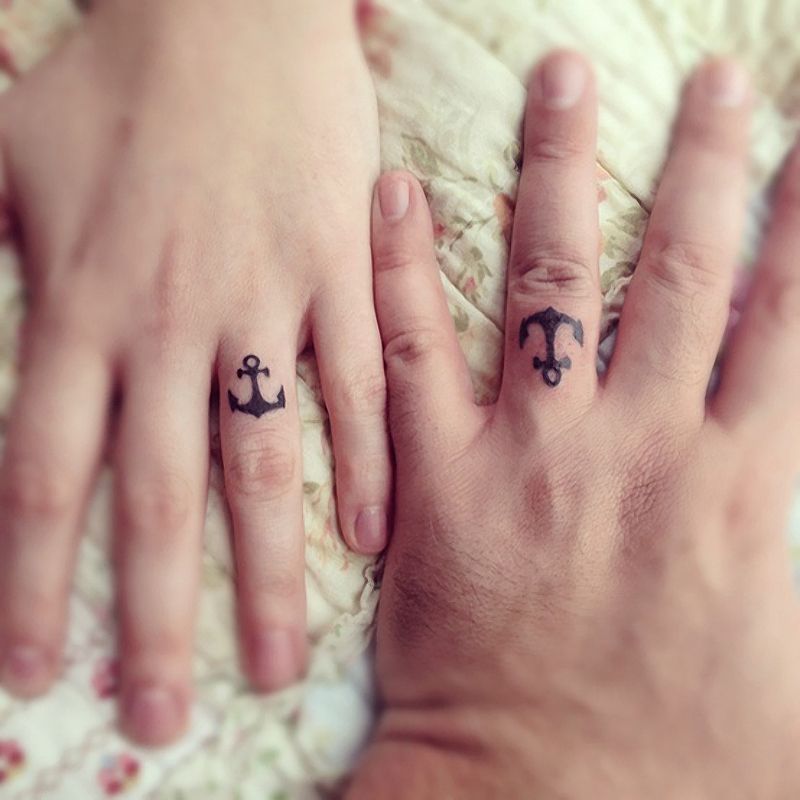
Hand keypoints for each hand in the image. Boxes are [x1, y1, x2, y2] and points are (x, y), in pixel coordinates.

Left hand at [0, 0, 390, 745]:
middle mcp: (170, 327)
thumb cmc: (117, 80)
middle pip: (156, 501)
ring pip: (262, 465)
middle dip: (153, 620)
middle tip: (164, 718)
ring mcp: (265, 306)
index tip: (39, 674)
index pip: (44, 478)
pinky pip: (354, 387)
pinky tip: (371, 541)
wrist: (227, 11)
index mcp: (82, 307)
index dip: (33, 585)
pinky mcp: (337, 278)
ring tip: (275, 665)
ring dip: (268, 574)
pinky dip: (364, 465)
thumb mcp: (5, 158)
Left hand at [349, 52, 799, 796]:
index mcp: (735, 486)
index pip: (789, 317)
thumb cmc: (676, 768)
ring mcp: (531, 454)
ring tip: (560, 80)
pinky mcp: (437, 481)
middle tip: (701, 78)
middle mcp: (638, 446)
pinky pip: (412, 352)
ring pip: (551, 282)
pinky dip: (402, 266)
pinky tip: (397, 190)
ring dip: (560, 173)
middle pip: (678, 271)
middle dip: (699, 164)